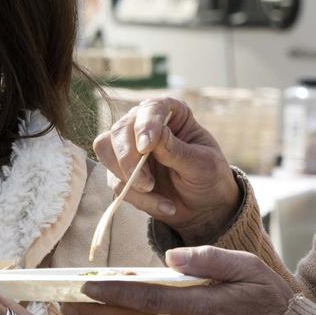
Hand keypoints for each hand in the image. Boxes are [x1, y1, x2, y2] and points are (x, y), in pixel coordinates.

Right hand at [93, 97, 240, 243]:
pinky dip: (137, 197)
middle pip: (119, 130)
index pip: (150, 109)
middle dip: (128, 158)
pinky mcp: (122, 171)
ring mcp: (130, 148)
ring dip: (127, 176)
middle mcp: (145, 125)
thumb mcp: (201, 164)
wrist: (204, 206)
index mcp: (171, 114)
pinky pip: (116, 181)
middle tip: (147, 182)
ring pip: (107, 152)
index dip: (145, 125)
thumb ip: (177, 150)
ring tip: (153, 191)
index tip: (146, 147)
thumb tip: (154, 136)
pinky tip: (163, 205)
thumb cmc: (208, 176)